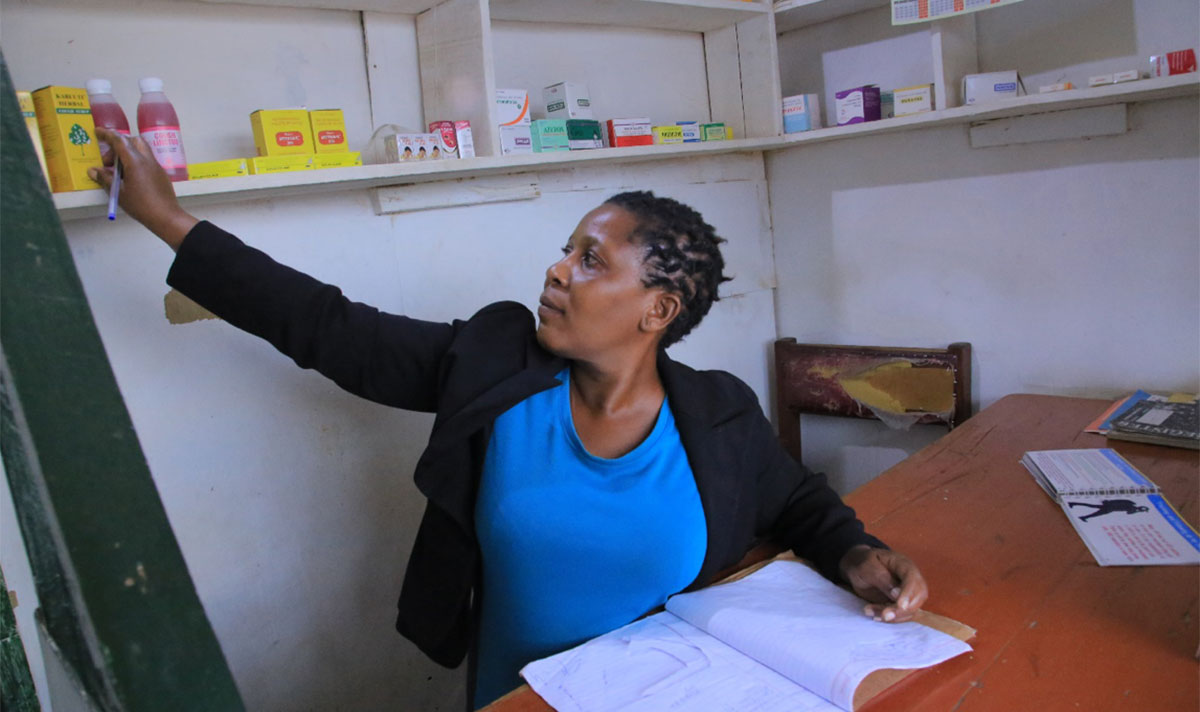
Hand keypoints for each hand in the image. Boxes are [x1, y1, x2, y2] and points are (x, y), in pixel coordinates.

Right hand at [88, 127, 198, 250]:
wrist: (166, 217)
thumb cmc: (142, 206)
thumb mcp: (118, 193)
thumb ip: (105, 179)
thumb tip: (94, 171)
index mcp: (136, 162)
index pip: (119, 140)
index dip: (107, 134)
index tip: (98, 132)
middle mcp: (147, 160)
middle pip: (132, 141)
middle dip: (118, 145)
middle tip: (108, 162)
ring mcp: (156, 166)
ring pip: (141, 150)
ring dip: (127, 154)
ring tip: (117, 172)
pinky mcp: (160, 173)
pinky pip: (146, 160)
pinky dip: (135, 162)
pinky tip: (128, 177)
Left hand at [839, 545, 927, 622]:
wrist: (858, 567)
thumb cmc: (863, 563)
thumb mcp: (867, 567)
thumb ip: (882, 579)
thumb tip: (896, 594)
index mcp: (903, 564)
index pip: (912, 579)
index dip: (908, 593)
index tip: (900, 606)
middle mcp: (910, 578)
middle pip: (918, 596)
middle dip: (903, 610)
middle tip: (885, 615)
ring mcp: (908, 591)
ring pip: (911, 608)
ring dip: (894, 616)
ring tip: (870, 612)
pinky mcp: (902, 603)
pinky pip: (903, 614)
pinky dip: (891, 619)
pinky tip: (875, 617)